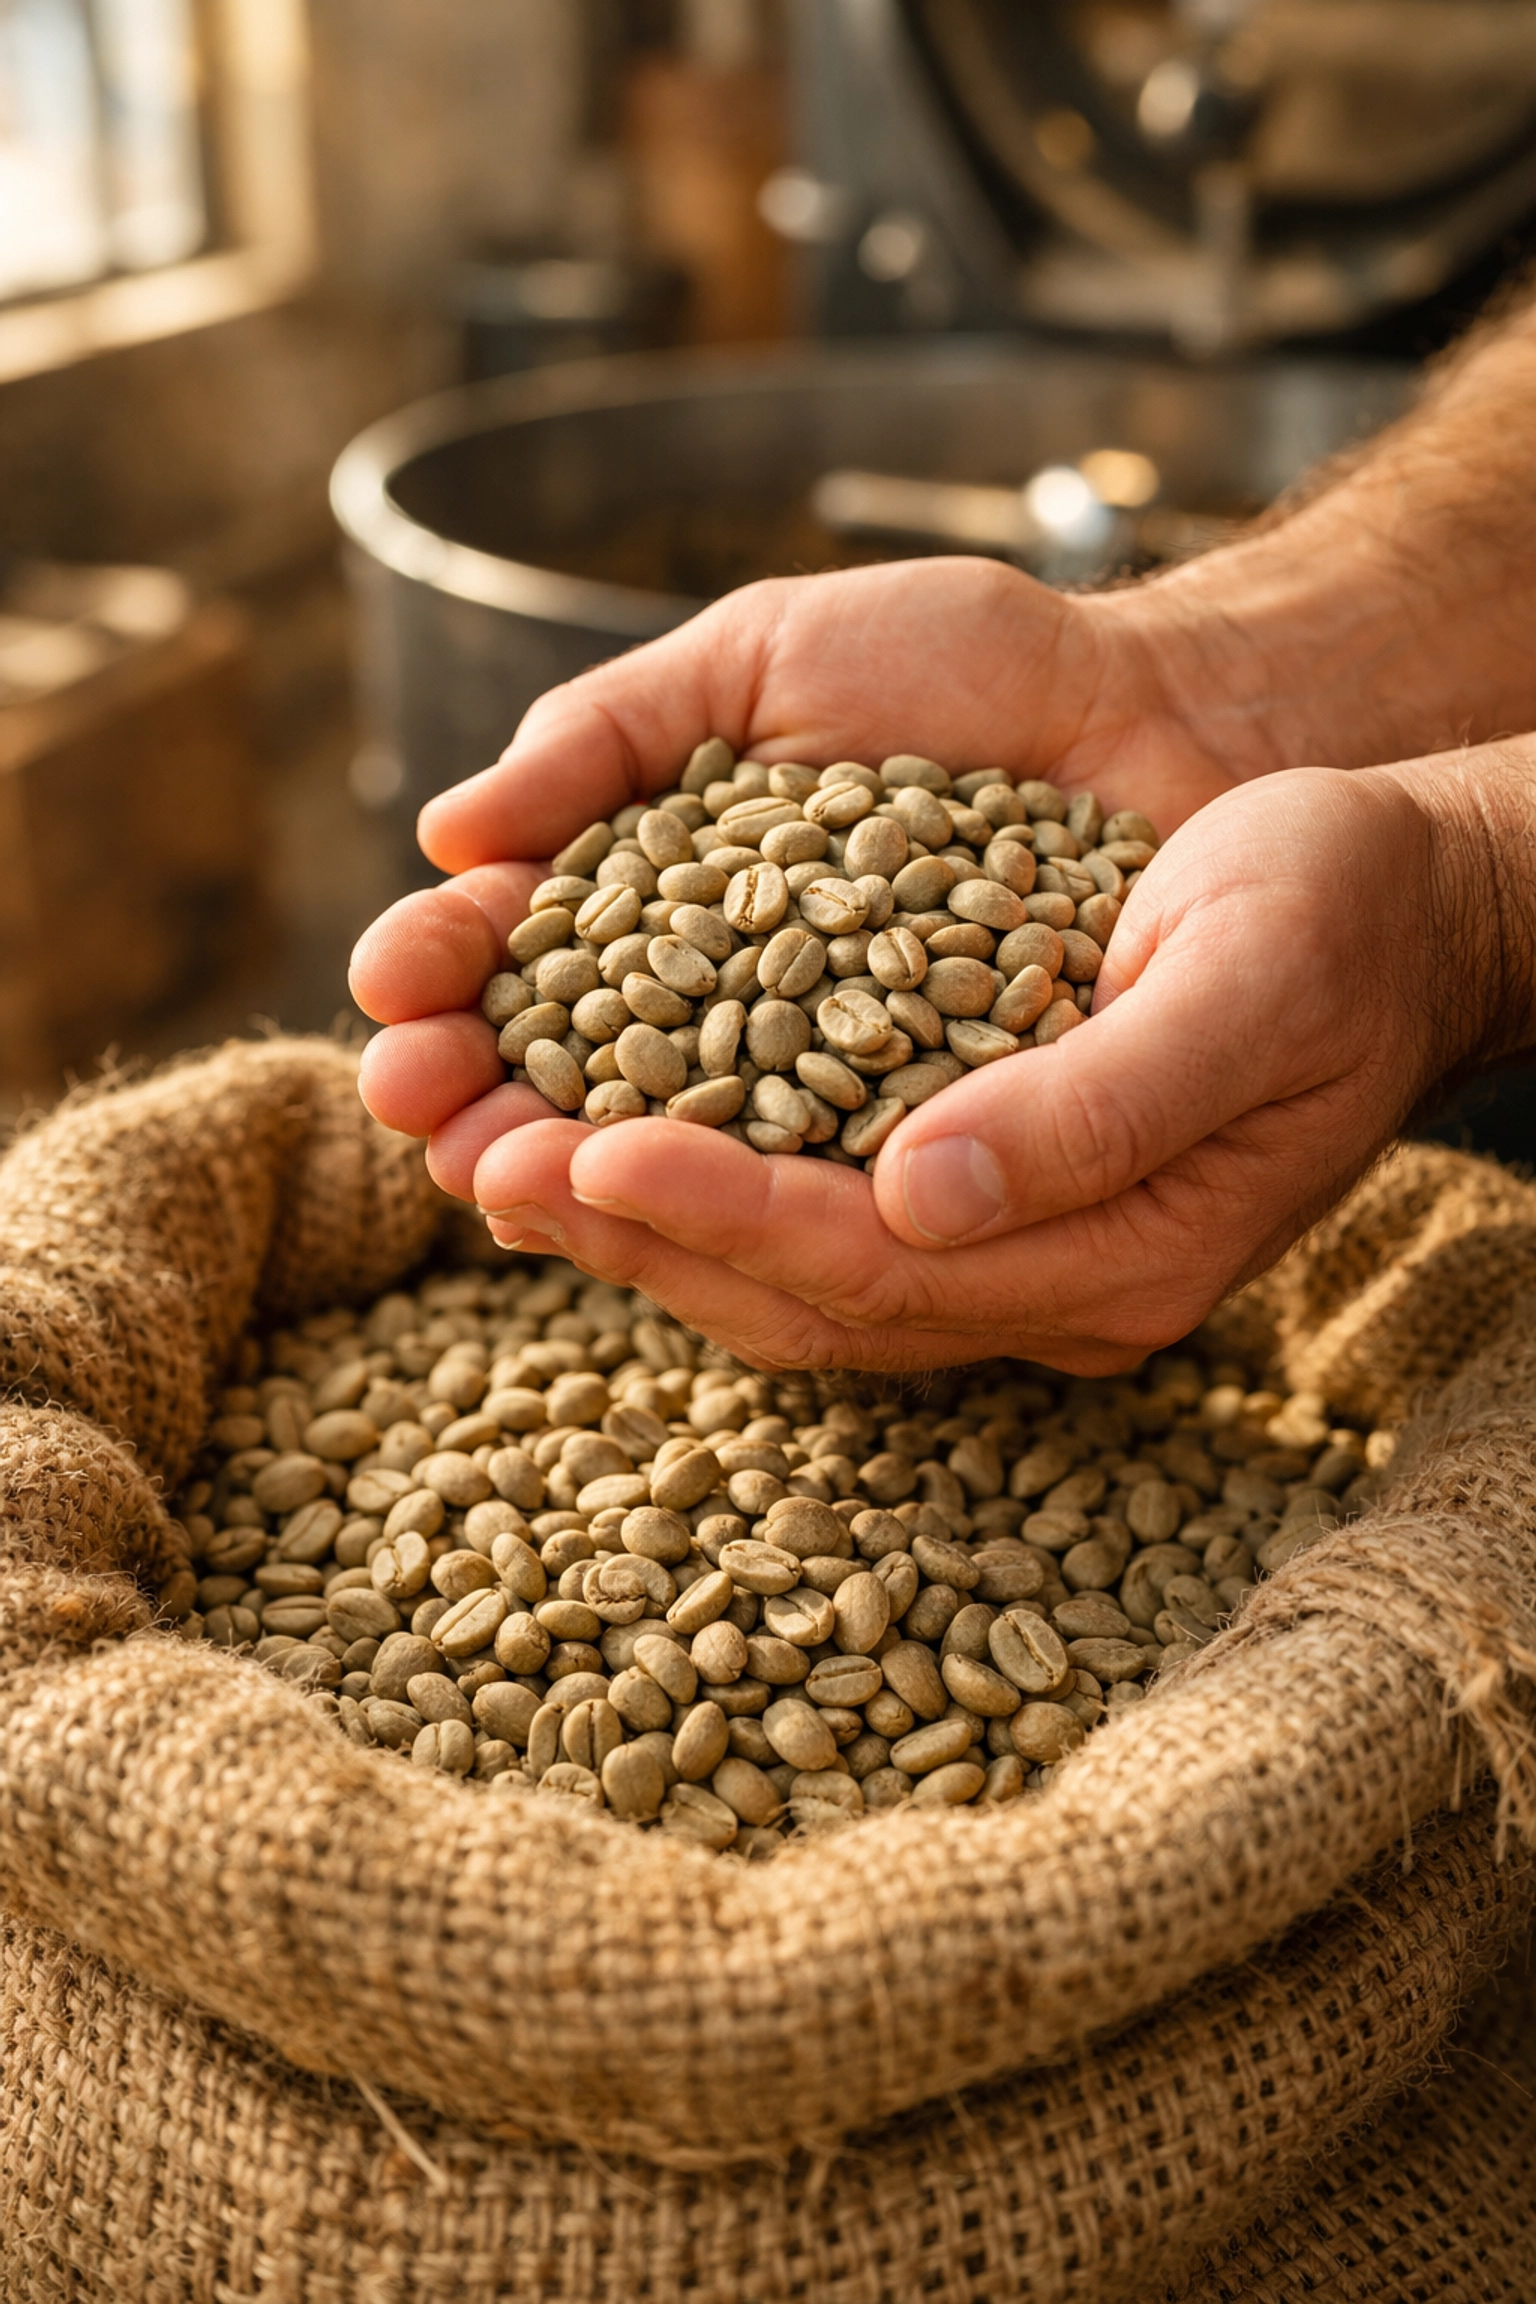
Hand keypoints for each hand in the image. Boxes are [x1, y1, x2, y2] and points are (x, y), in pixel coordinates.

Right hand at [350, 554, 1260, 1150]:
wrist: (1159, 711)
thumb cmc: (961, 669)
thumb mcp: (765, 663)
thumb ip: (610, 730)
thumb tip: (450, 827)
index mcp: (670, 908)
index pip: (529, 962)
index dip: (449, 981)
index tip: (389, 993)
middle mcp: (734, 1023)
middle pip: (578, 1082)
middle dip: (481, 1096)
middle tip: (413, 1105)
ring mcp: (827, 1102)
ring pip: (680, 1163)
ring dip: (576, 1178)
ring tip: (499, 1170)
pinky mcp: (925, 1159)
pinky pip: (822, 1200)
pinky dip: (737, 1208)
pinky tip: (652, 1207)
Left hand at [448, 762, 1495, 1374]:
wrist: (1400, 906)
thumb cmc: (1339, 916)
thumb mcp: (1246, 980)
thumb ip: (1097, 1105)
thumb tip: (919, 1191)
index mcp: (1119, 1254)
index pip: (877, 1267)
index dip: (722, 1211)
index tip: (582, 1147)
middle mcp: (1046, 1275)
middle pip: (801, 1294)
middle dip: (632, 1228)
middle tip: (473, 1158)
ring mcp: (1011, 1244)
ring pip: (786, 1271)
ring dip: (635, 1215)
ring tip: (492, 1150)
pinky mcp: (977, 1186)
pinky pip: (808, 1212)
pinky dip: (695, 1171)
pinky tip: (603, 1121)